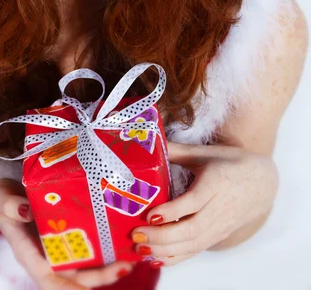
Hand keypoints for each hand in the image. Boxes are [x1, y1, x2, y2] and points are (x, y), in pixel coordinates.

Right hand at [0, 178, 132, 287]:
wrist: (2, 196)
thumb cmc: (0, 201)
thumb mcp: (3, 200)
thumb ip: (10, 206)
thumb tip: (23, 209)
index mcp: (30, 255)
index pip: (49, 281)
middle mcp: (46, 256)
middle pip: (74, 277)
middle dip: (99, 277)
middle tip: (123, 266)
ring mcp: (56, 248)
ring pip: (83, 265)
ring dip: (105, 265)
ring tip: (128, 257)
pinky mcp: (65, 236)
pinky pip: (85, 247)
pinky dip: (102, 246)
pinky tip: (119, 239)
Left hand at [131, 141, 278, 266]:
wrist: (262, 181)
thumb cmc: (230, 163)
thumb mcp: (205, 153)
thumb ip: (177, 151)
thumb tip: (150, 143)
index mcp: (217, 182)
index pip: (194, 202)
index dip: (173, 211)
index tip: (150, 214)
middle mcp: (220, 207)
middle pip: (192, 229)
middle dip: (162, 236)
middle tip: (137, 234)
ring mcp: (221, 225)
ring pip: (193, 243)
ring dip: (165, 249)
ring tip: (140, 247)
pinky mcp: (219, 235)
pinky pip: (197, 250)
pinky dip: (177, 257)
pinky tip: (156, 257)